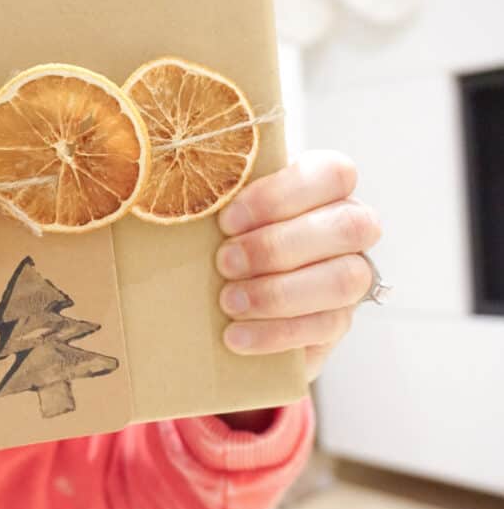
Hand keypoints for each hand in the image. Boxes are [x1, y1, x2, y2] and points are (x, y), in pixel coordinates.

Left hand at [216, 151, 380, 382]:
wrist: (223, 302)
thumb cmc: (218, 237)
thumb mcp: (215, 207)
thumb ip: (206, 190)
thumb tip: (157, 190)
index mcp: (322, 185)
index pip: (333, 173)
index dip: (282, 195)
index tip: (227, 219)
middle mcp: (349, 226)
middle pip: (350, 225)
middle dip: (279, 245)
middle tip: (224, 262)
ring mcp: (351, 275)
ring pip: (346, 279)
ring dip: (280, 291)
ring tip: (229, 301)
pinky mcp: (338, 322)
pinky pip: (325, 326)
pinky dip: (275, 332)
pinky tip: (236, 335)